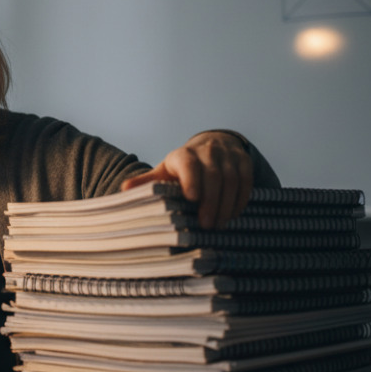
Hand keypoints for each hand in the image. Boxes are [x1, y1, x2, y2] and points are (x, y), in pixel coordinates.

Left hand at [120, 131, 252, 228]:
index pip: (188, 164)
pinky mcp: (244, 162)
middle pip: (213, 175)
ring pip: (232, 180)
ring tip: (219, 225)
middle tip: (206, 224)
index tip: (192, 198)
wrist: (212, 146)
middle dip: (211, 201)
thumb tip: (123, 190)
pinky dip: (240, 200)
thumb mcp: (164, 172)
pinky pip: (246, 182)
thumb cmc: (183, 166)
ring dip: (226, 204)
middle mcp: (207, 152)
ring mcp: (227, 156)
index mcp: (183, 155)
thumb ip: (147, 182)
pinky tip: (232, 215)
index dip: (191, 179)